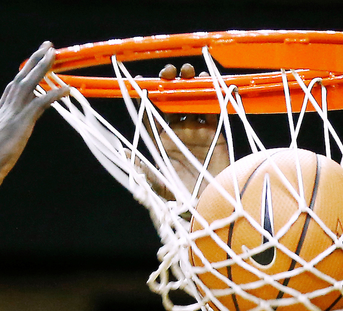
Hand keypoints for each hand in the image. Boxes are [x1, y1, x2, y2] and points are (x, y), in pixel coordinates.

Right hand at [0, 42, 71, 196]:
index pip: (12, 88)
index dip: (23, 75)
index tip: (32, 64)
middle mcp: (3, 110)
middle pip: (20, 78)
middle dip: (34, 61)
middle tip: (46, 46)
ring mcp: (11, 115)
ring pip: (28, 83)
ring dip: (42, 67)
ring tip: (53, 53)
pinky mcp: (19, 124)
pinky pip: (39, 103)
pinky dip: (53, 94)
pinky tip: (66, 89)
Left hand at [146, 64, 231, 198]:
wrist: (210, 206)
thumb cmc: (182, 199)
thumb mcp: (159, 186)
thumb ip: (145, 171)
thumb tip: (125, 154)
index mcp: (161, 142)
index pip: (151, 115)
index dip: (146, 98)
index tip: (140, 82)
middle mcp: (178, 133)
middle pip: (172, 101)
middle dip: (171, 84)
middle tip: (170, 72)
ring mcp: (198, 132)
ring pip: (193, 102)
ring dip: (192, 85)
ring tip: (190, 73)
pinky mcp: (217, 135)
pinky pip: (216, 111)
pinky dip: (218, 97)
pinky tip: (214, 84)